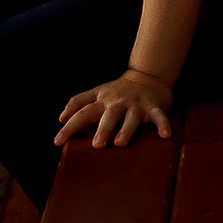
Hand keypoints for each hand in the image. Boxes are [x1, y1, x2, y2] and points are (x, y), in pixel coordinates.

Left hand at [54, 69, 174, 149]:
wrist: (149, 77)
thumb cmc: (119, 91)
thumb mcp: (98, 92)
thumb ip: (78, 102)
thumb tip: (60, 118)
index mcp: (103, 100)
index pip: (83, 113)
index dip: (70, 127)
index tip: (58, 142)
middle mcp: (119, 102)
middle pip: (109, 115)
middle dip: (103, 129)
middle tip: (97, 145)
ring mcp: (137, 104)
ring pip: (132, 117)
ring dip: (127, 129)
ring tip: (121, 142)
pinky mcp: (154, 107)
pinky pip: (159, 116)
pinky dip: (163, 125)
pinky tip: (165, 135)